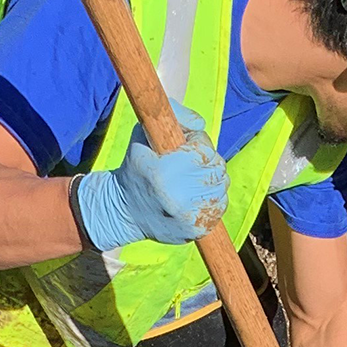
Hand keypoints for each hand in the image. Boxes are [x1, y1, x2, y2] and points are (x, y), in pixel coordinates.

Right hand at [75, 103, 226, 250]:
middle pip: (216, 167)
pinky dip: (212, 197)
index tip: (183, 149)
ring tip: (190, 180)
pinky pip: (221, 205)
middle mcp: (179, 198)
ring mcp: (190, 217)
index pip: (204, 150)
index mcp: (164, 173)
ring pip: (222, 186)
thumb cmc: (136, 168)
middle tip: (187, 165)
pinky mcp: (198, 230)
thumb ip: (173, 115)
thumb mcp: (142, 134)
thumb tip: (200, 125)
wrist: (124, 211)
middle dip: (205, 162)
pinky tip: (193, 196)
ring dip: (210, 179)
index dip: (197, 145)